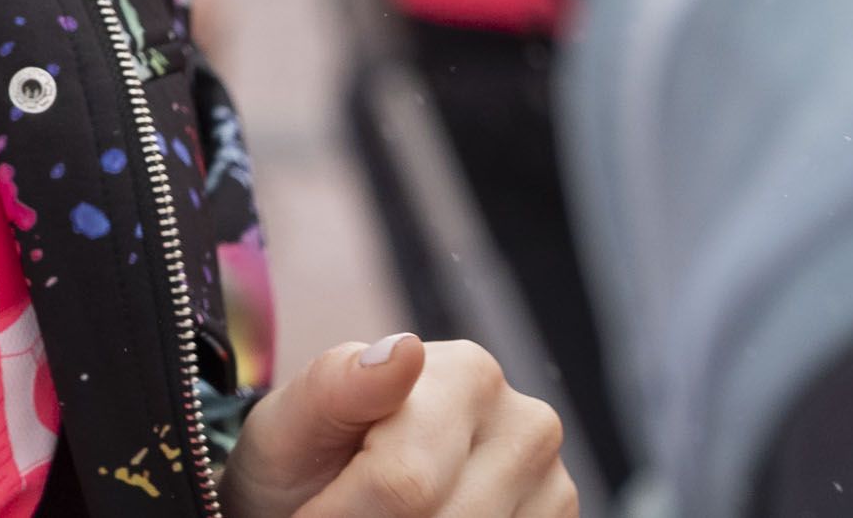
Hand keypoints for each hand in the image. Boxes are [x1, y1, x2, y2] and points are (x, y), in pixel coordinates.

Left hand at [222, 333, 572, 517]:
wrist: (333, 485)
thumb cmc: (311, 450)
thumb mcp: (299, 418)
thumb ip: (340, 383)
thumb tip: (404, 350)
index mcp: (468, 373)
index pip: (403, 483)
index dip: (340, 515)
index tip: (308, 514)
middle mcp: (526, 423)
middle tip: (341, 510)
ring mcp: (553, 480)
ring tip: (377, 510)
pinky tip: (422, 517)